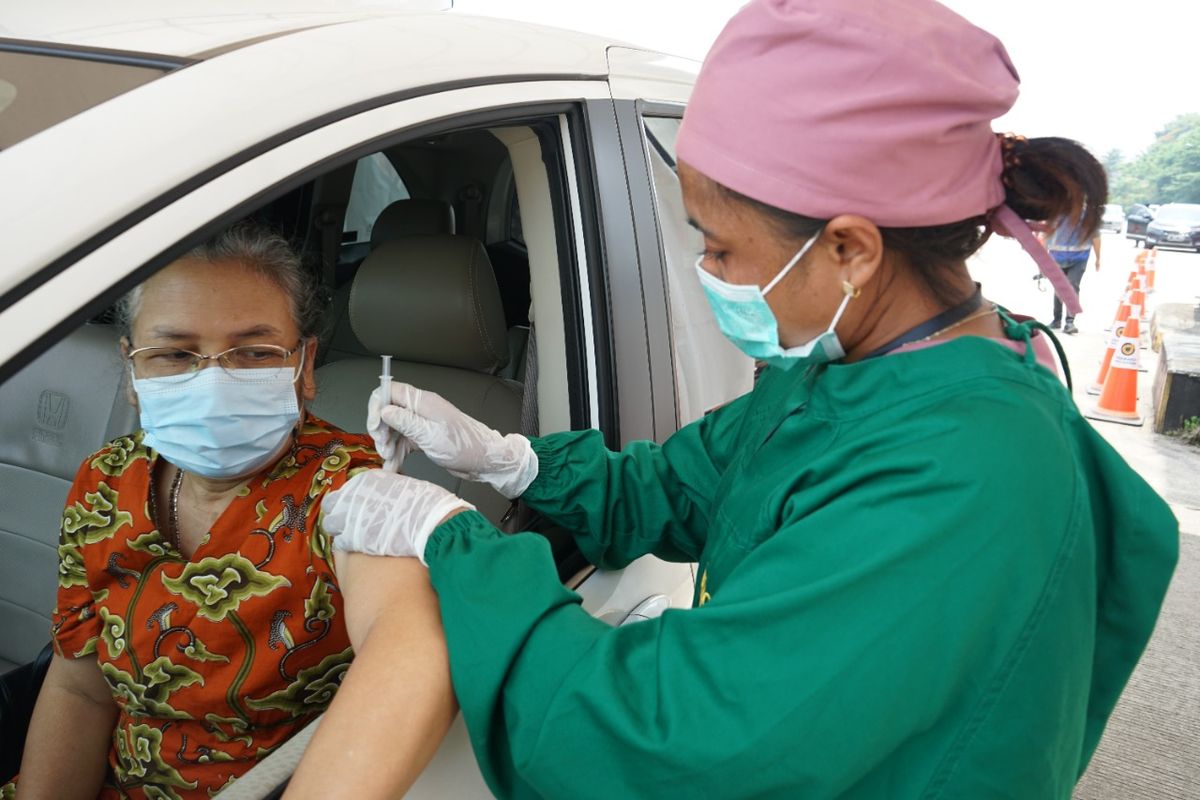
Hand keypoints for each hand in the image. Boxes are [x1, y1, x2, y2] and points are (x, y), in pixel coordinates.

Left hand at [323, 470, 473, 564]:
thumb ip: (387, 489)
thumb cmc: (425, 504)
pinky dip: (348, 546)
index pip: (346, 490)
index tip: (360, 509)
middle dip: (340, 514)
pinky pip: (339, 543)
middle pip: (332, 505)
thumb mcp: (405, 486)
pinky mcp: (351, 539)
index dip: (352, 502)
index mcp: (366, 480)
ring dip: (341, 530)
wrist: (430, 524)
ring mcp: (349, 518)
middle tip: (353, 523)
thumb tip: (385, 495)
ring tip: (355, 536)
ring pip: (331, 524)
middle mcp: (353, 495)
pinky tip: (361, 548)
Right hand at [369, 382, 537, 499]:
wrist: (484, 460)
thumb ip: (405, 421)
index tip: (374, 426)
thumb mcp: (430, 435)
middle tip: (382, 447)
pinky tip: (392, 466)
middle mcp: (420, 410)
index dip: (377, 406)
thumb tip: (384, 410)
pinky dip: (396, 454)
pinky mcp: (423, 438)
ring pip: (394, 429)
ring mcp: (421, 424)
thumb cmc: (464, 446)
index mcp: (423, 402)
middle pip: (388, 411)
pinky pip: (402, 443)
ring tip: (388, 460)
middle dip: (381, 430)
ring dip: (387, 444)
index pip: (390, 391)